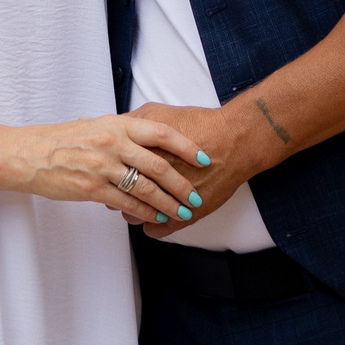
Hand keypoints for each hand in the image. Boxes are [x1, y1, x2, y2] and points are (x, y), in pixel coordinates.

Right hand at [4, 113, 206, 225]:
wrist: (30, 155)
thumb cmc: (62, 139)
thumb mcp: (96, 125)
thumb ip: (122, 131)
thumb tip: (148, 135)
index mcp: (117, 124)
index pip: (161, 133)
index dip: (186, 146)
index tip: (203, 157)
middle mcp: (113, 143)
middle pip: (159, 165)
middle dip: (182, 183)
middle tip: (197, 195)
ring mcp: (103, 167)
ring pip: (146, 188)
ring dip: (168, 203)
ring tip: (183, 212)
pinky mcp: (93, 189)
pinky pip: (126, 203)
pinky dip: (145, 212)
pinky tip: (156, 218)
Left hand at [127, 99, 288, 236]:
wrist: (233, 141)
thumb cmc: (198, 124)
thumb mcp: (158, 114)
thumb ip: (131, 122)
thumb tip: (114, 132)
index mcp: (139, 157)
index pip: (112, 174)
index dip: (111, 174)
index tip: (115, 173)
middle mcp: (149, 181)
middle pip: (118, 196)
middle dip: (119, 192)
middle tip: (125, 187)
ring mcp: (166, 201)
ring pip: (135, 217)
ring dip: (136, 211)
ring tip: (143, 202)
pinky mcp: (184, 216)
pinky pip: (156, 230)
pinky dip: (154, 225)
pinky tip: (157, 216)